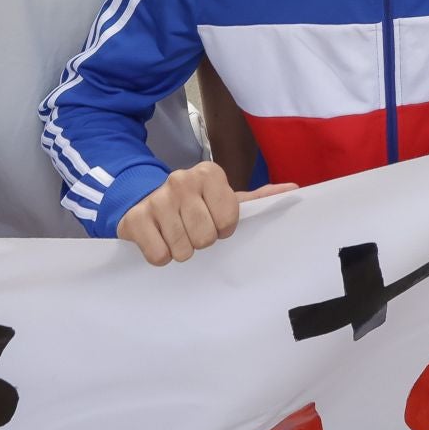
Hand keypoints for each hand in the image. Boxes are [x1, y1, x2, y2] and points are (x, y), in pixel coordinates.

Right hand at [115, 163, 295, 266]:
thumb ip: (257, 197)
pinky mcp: (134, 219)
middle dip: (201, 241)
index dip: (223, 229)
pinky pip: (159, 255)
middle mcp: (182, 180)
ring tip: (176, 234)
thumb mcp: (224, 198)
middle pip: (206, 237)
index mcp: (210, 174)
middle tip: (193, 230)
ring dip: (181, 250)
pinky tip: (160, 239)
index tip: (215, 222)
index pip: (229, 220)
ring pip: (183, 249)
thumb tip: (294, 190)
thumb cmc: (193, 204)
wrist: (143, 200)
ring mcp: (156, 198)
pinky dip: (161, 255)